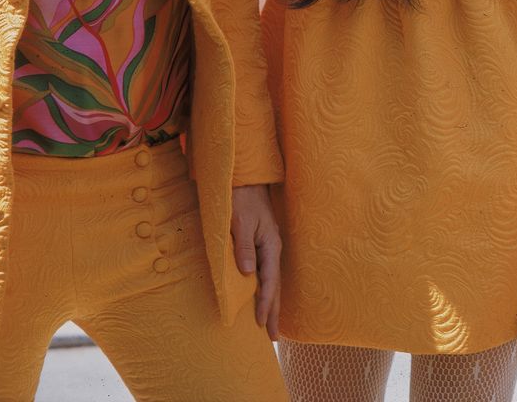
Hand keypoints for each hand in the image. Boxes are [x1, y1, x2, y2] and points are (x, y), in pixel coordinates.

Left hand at [231, 184, 281, 339]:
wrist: (245, 178)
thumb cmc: (241, 199)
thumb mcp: (240, 222)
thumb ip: (244, 248)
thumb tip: (248, 274)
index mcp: (270, 244)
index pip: (270, 280)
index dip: (267, 303)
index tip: (262, 323)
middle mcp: (273, 247)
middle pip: (276, 284)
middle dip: (275, 310)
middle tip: (275, 336)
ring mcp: (269, 245)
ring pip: (272, 279)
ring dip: (272, 302)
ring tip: (271, 324)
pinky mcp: (262, 243)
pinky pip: (267, 272)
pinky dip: (267, 288)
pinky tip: (264, 296)